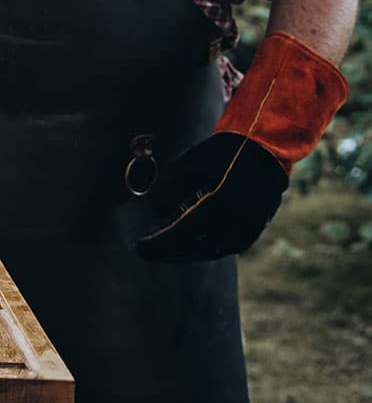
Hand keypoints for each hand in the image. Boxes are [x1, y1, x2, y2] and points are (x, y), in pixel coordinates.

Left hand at [137, 31, 345, 262]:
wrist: (262, 149)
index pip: (181, 232)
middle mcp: (236, 219)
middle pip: (196, 247)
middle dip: (169, 251)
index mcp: (219, 202)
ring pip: (214, 250)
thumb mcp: (187, 166)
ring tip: (167, 251)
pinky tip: (192, 247)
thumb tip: (156, 213)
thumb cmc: (220, 153)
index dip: (159, 242)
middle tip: (149, 251)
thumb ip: (169, 191)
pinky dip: (209, 249)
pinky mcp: (257, 227)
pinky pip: (230, 246)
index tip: (139, 246)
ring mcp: (250, 226)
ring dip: (188, 253)